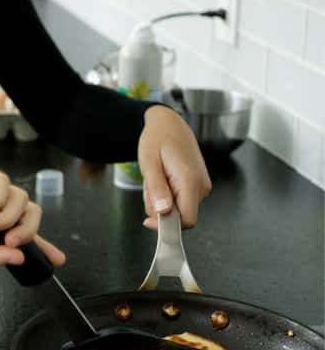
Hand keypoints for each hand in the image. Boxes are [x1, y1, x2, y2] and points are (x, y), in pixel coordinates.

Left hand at [138, 105, 211, 229]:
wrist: (169, 123)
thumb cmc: (157, 139)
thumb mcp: (149, 163)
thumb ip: (157, 189)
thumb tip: (163, 213)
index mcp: (191, 181)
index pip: (187, 221)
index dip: (167, 226)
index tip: (147, 221)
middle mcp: (202, 186)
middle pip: (179, 216)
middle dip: (159, 207)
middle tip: (150, 184)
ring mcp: (202, 186)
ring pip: (178, 209)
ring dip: (161, 199)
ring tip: (157, 176)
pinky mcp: (198, 185)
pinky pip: (180, 200)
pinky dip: (167, 194)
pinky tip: (163, 177)